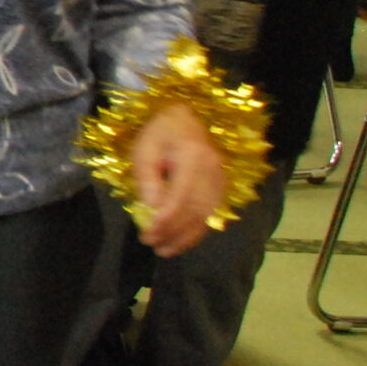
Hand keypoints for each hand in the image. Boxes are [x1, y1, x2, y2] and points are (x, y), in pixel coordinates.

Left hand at [129, 101, 225, 257]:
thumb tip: (150, 210)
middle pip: (196, 210)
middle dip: (173, 232)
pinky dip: (197, 230)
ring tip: (164, 250)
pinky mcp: (222, 186)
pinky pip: (212, 213)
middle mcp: (213, 170)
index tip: (148, 234)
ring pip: (206, 216)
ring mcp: (221, 179)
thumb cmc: (161, 131)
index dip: (166, 220)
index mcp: (194, 157)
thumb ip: (147, 179)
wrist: (187, 116)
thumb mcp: (144, 149)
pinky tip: (181, 241)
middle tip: (151, 244)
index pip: (182, 196)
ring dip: (185, 236)